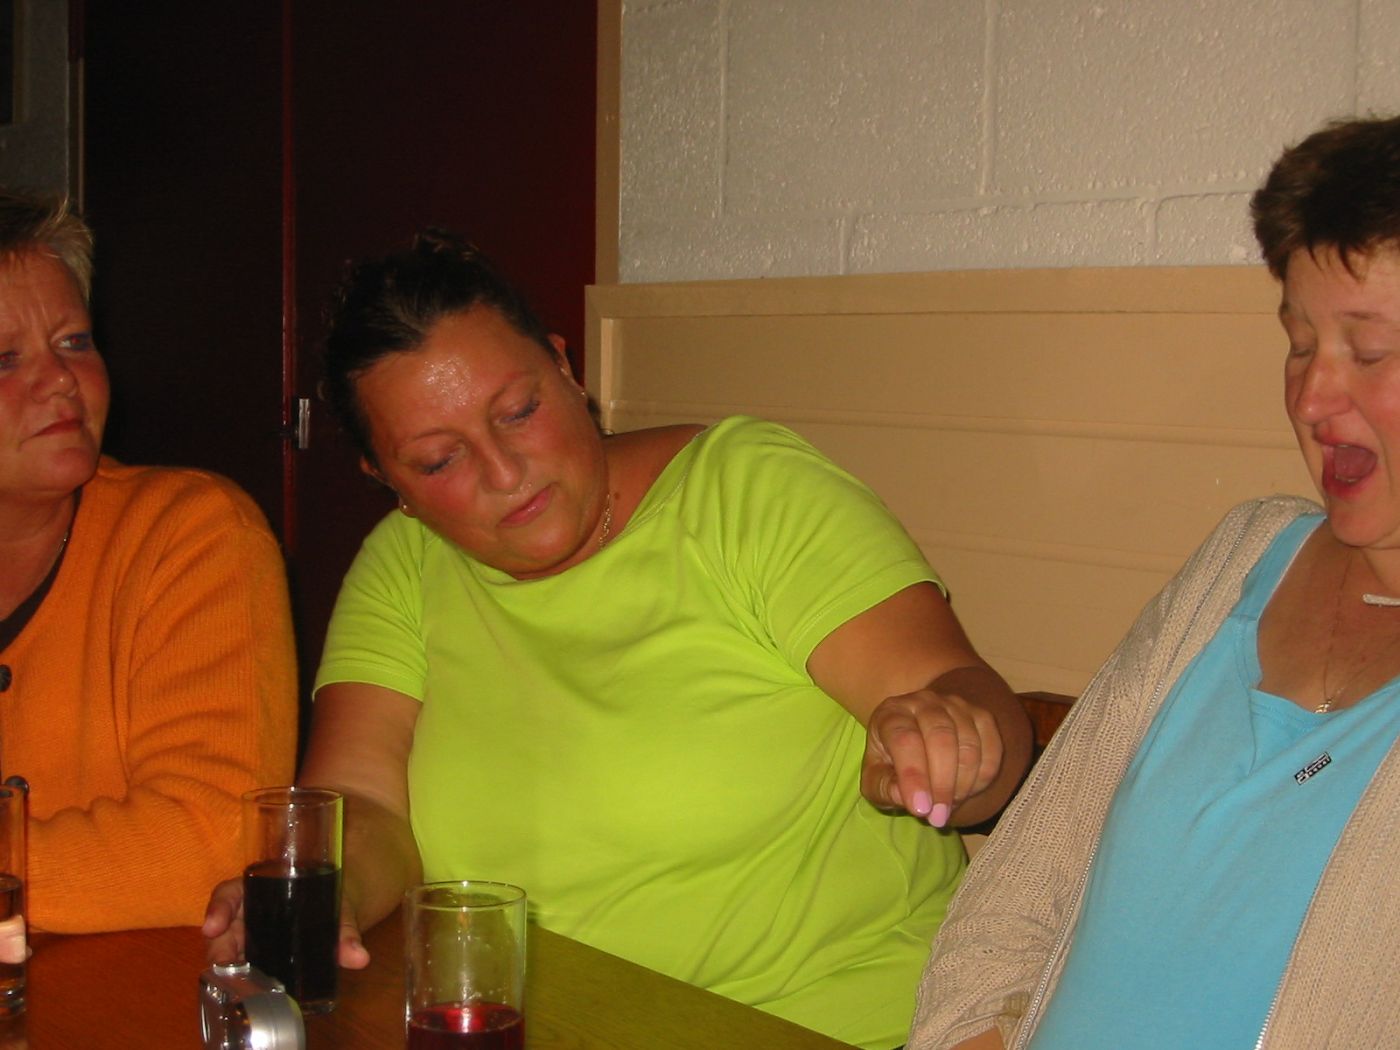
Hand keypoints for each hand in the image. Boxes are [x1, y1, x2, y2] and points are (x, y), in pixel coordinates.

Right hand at [202, 876, 371, 969]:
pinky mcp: (253, 957)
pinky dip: (240, 980)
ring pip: (226, 951)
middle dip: (219, 949)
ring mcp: (248, 937)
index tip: (213, 926)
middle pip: (222, 929)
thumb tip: (360, 957)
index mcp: (258, 890)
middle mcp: (247, 914)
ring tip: (235, 985)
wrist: (338, 910)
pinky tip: (246, 992)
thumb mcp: (340, 909)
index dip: (218, 909)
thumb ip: (346, 931)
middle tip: (224, 966)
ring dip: (226, 968)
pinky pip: (239, 968)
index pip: (228, 894)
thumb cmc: (331, 900)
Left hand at [862, 683, 1003, 826]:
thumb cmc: (891, 763)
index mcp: (892, 714)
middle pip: (941, 738)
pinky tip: (967, 791)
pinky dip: (983, 778)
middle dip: (943, 784)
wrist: (917, 744)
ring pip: (969, 745)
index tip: (921, 808)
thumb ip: (885, 788)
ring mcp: (956, 706)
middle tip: (938, 816)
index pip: (905, 740)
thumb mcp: (876, 780)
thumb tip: (909, 799)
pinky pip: (992, 749)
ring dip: (963, 784)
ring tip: (948, 806)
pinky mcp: (981, 717)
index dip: (914, 776)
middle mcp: (924, 702)